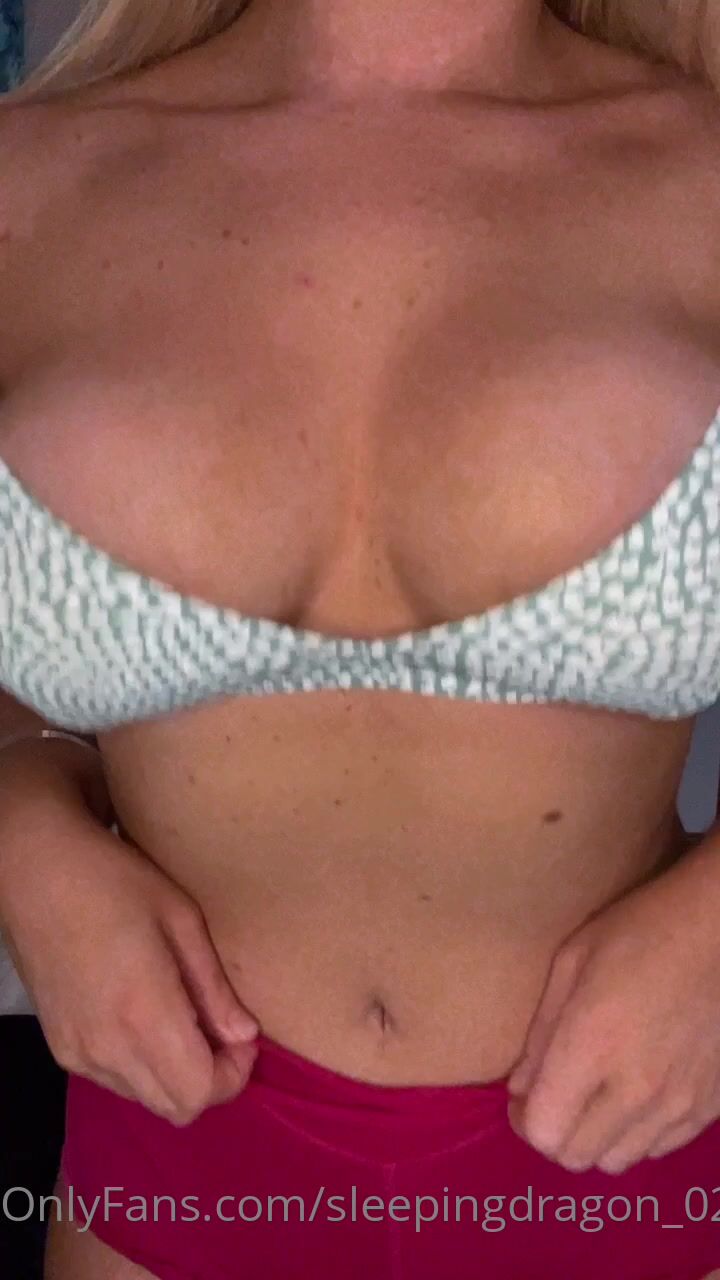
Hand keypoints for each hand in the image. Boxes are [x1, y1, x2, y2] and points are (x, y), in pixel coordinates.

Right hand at [0, 809, 259, 1126]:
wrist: (35, 873)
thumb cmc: (116, 882)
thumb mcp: (181, 920)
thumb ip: (214, 988)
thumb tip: (245, 1036)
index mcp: (143, 1014)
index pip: (198, 1093)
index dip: (233, 1075)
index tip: (242, 1035)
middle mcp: (107, 1048)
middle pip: (176, 1109)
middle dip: (210, 1079)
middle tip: (219, 1028)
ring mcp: (77, 1054)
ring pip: (146, 1099)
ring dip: (175, 1074)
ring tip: (182, 1017)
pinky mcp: (59, 1048)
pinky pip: (114, 1081)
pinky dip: (142, 1066)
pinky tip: (143, 1017)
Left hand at [506, 836, 719, 1172]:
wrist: (719, 929)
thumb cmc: (639, 931)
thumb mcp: (572, 962)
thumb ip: (542, 1033)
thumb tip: (520, 1087)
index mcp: (592, 1047)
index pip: (545, 1132)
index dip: (525, 1120)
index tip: (525, 1096)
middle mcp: (635, 1089)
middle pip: (577, 1156)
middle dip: (555, 1132)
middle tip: (556, 1096)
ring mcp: (678, 1104)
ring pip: (619, 1160)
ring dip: (597, 1137)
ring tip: (598, 1096)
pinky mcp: (710, 1107)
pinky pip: (660, 1148)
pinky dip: (639, 1133)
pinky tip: (638, 1094)